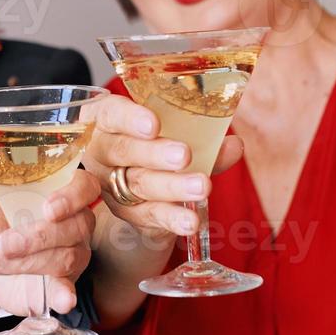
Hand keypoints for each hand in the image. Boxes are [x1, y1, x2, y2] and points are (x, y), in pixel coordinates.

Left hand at [0, 169, 99, 315]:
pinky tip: (63, 300)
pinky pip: (69, 290)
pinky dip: (65, 296)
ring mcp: (76, 254)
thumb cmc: (0, 228)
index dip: (72, 197)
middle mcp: (77, 223)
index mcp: (63, 196)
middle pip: (76, 226)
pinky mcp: (65, 284)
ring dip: (28, 262)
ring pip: (66, 257)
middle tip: (5, 244)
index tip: (48, 209)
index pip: (85, 187)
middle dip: (38, 237)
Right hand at [81, 94, 243, 239]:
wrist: (143, 190)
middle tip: (183, 155)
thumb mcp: (175, 135)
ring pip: (139, 184)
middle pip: (122, 150)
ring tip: (201, 186)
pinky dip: (172, 218)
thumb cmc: (157, 146)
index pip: (111, 113)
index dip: (129, 118)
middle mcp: (102, 152)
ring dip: (172, 186)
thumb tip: (233, 145)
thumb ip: (202, 140)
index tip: (153, 124)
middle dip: (154, 153)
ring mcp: (112, 185)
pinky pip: (150, 215)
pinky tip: (191, 221)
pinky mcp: (128, 213)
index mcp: (107, 121)